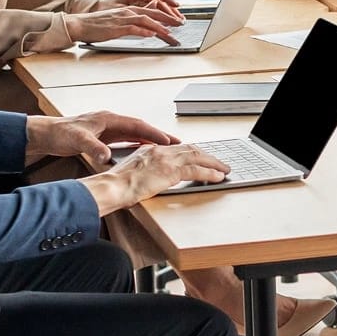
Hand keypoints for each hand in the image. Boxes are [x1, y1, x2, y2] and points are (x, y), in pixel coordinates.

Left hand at [26, 110, 177, 170]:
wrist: (45, 134)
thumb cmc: (59, 134)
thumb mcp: (77, 141)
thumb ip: (93, 148)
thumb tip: (106, 157)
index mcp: (108, 119)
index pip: (137, 126)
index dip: (153, 133)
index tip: (168, 141)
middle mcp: (110, 122)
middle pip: (141, 128)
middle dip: (159, 136)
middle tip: (177, 144)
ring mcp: (108, 128)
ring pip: (135, 134)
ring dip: (151, 141)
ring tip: (167, 148)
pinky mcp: (103, 136)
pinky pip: (127, 139)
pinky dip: (138, 145)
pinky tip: (144, 152)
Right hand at [64, 3, 182, 46]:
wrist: (81, 24)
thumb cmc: (99, 25)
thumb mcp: (118, 22)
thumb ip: (133, 24)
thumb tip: (148, 31)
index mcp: (129, 8)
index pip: (152, 9)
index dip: (166, 14)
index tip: (176, 20)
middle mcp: (128, 11)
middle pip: (153, 13)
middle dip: (169, 19)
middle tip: (181, 24)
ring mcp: (122, 18)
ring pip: (146, 20)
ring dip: (160, 27)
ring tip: (171, 33)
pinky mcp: (116, 27)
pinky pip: (133, 28)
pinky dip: (143, 31)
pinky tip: (151, 35)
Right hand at [86, 141, 230, 212]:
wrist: (112, 187)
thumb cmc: (116, 186)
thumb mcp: (132, 174)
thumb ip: (145, 173)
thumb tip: (152, 180)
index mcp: (150, 150)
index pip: (177, 148)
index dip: (192, 152)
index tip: (202, 157)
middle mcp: (159, 150)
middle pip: (191, 149)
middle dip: (207, 156)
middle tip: (219, 163)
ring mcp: (166, 159)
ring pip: (197, 157)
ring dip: (213, 164)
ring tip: (224, 170)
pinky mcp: (170, 171)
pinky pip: (196, 171)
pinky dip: (210, 174)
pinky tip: (217, 178)